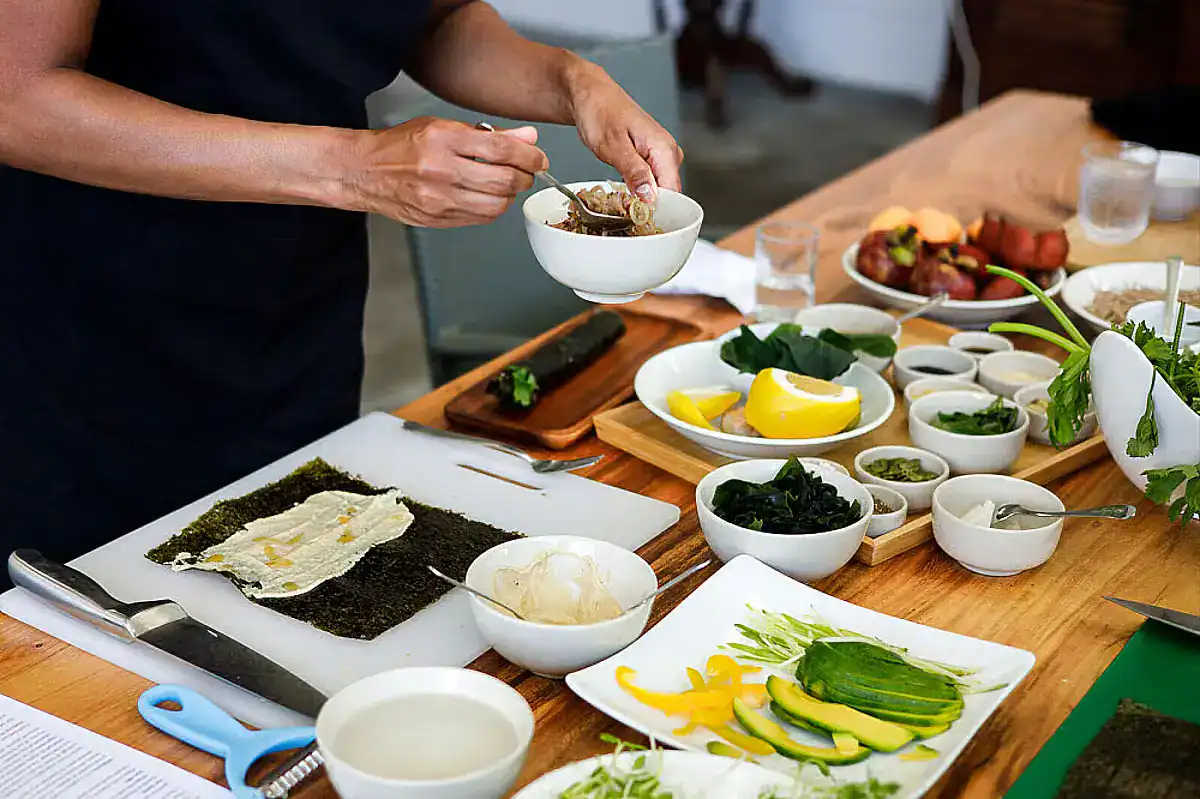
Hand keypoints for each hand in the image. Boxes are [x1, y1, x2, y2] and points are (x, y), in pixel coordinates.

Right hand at [344, 116, 547, 226]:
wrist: (363, 172)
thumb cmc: (401, 146)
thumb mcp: (443, 127)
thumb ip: (489, 135)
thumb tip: (527, 138)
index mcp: (442, 139)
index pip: (501, 149)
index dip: (529, 156)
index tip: (539, 158)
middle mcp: (440, 169)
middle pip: (504, 181)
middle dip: (525, 177)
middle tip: (527, 172)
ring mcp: (438, 198)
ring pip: (496, 205)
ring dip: (510, 196)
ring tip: (506, 185)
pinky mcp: (436, 219)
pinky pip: (479, 218)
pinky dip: (492, 208)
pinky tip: (487, 197)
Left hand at [568, 64, 683, 202]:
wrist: (590, 95)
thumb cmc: (599, 112)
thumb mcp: (613, 146)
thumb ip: (634, 172)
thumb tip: (650, 197)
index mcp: (665, 150)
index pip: (673, 194)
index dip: (656, 211)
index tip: (636, 218)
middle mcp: (669, 154)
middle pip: (668, 196)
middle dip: (647, 208)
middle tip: (622, 211)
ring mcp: (661, 157)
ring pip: (658, 191)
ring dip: (640, 201)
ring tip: (619, 201)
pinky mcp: (652, 160)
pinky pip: (650, 184)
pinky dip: (636, 192)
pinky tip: (622, 193)